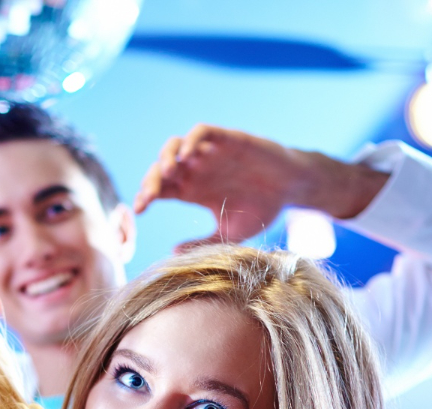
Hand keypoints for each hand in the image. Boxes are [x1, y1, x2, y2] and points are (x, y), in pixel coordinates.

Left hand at [133, 124, 387, 250]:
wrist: (292, 189)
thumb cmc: (262, 210)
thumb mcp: (228, 234)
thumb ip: (202, 242)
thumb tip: (173, 253)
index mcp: (192, 191)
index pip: (160, 190)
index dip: (146, 196)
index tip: (139, 210)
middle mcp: (197, 170)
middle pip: (162, 169)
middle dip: (151, 180)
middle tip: (148, 196)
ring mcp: (211, 153)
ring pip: (177, 146)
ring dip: (167, 156)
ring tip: (167, 172)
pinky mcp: (228, 139)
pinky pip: (203, 132)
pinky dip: (191, 140)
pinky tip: (187, 155)